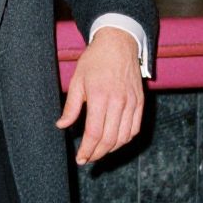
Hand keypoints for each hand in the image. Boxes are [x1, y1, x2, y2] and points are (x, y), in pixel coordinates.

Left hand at [56, 27, 143, 164]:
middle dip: (97, 154)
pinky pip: (135, 128)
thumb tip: (62, 125)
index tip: (80, 158)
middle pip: (110, 139)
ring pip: (124, 137)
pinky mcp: (140, 101)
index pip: (94, 133)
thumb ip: (71, 106)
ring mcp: (132, 102)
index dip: (87, 150)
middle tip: (87, 159)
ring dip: (111, 149)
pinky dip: (125, 139)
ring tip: (98, 152)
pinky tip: (114, 141)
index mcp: (100, 96)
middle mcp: (118, 101)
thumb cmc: (95, 60)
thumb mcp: (77, 80)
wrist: (119, 43)